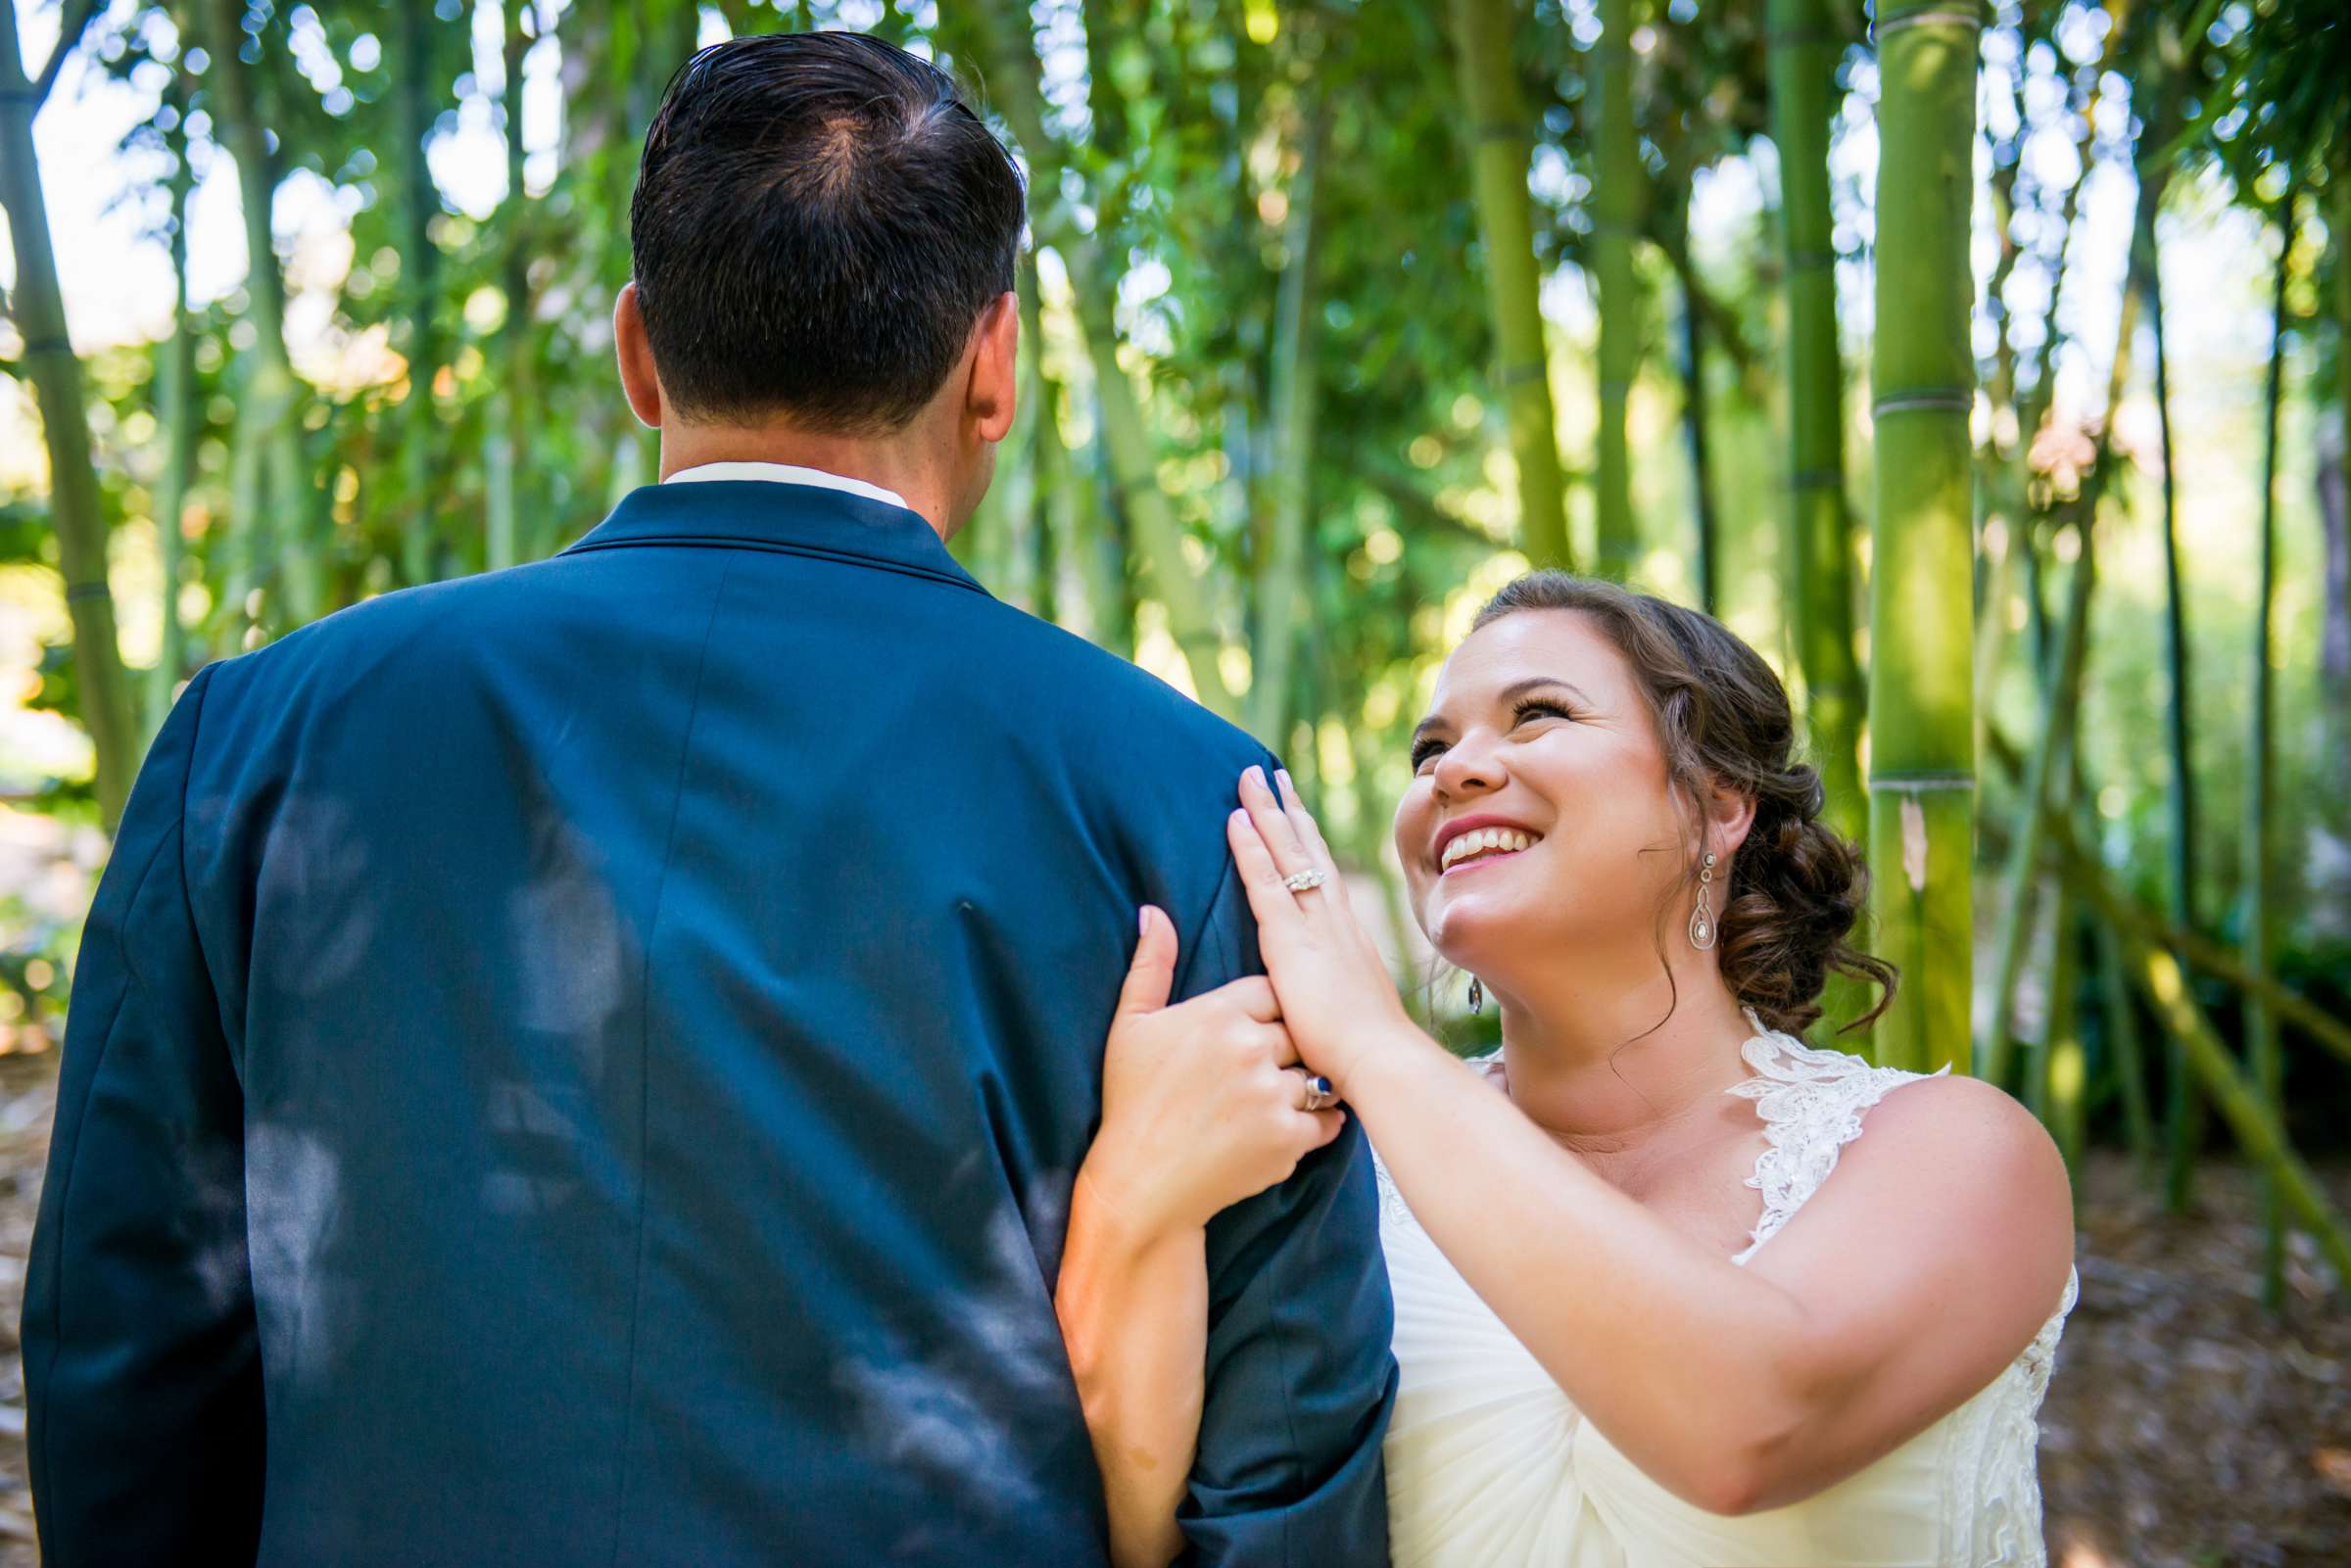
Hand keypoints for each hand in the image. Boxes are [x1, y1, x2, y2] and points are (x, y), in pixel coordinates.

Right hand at [1078, 905, 1347, 1243]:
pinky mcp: (1287, 1138)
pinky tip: (1291, 1124)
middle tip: (1276, 1063)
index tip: (1257, 1027)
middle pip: (1301, 1029)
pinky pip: (1326, 1121)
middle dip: (1292, 1046)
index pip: (1274, 990)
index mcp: (1217, 1013)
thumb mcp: (1131, 1026)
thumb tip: (1154, 912)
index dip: (1270, 1009)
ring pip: (1317, 1073)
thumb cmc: (1132, 1102)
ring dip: (1307, 1084)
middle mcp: (1250, 1048)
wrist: (1141, 1184)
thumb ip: (1150, 965)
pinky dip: (1317, 1124)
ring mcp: (1272, 1094)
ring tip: (1285, 1095)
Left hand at [1227, 767, 1427, 1092]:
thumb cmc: (1371, 1058)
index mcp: (1349, 940)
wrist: (1382, 1062)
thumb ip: (1339, 1002)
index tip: (1294, 810)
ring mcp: (1315, 927)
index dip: (1308, 842)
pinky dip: (1250, 848)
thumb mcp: (1355, 1018)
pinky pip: (1265, 881)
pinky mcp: (1291, 940)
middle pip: (1308, 853)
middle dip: (1287, 811)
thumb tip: (1332, 1008)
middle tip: (1268, 772)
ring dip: (1266, 813)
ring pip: (1287, 855)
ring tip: (1248, 776)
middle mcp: (1336, 922)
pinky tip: (1235, 820)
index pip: (1324, 879)